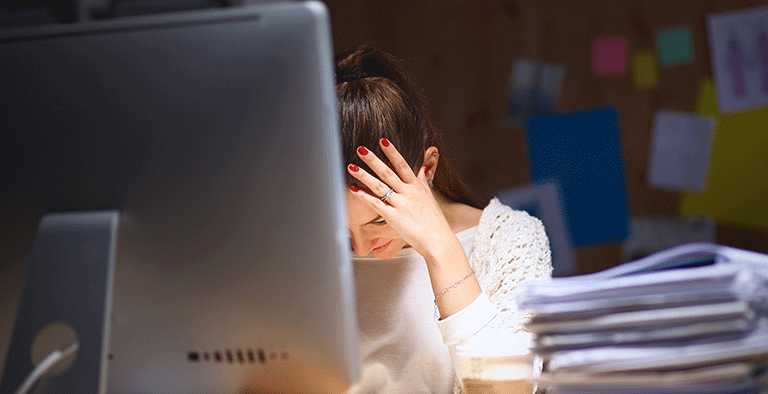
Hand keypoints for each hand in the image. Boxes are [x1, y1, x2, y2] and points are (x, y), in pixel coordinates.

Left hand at [347, 138, 458, 260]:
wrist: (438, 240)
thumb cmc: (433, 221)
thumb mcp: (429, 197)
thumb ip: (423, 180)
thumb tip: (424, 166)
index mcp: (416, 187)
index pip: (402, 165)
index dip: (392, 152)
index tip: (382, 141)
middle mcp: (408, 193)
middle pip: (388, 172)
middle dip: (373, 159)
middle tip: (360, 148)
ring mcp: (401, 205)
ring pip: (380, 186)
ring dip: (364, 175)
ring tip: (351, 166)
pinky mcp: (394, 217)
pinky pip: (376, 204)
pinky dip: (364, 197)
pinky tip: (354, 190)